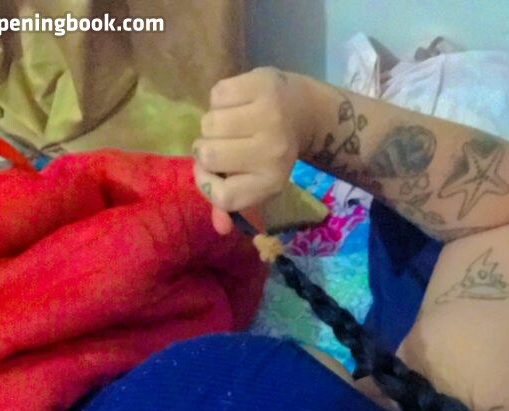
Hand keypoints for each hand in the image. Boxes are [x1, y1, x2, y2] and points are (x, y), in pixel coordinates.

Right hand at [193, 67, 309, 234]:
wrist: (303, 110)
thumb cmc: (270, 153)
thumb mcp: (256, 182)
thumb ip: (232, 205)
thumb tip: (220, 229)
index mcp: (271, 181)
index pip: (223, 196)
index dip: (208, 185)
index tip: (213, 175)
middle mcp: (272, 151)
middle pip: (208, 155)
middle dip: (205, 150)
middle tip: (220, 145)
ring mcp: (268, 115)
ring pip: (208, 123)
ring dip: (212, 124)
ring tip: (230, 124)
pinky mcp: (261, 84)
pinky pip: (216, 95)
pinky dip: (220, 100)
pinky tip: (236, 103)